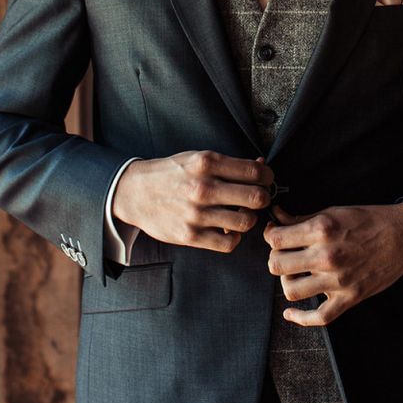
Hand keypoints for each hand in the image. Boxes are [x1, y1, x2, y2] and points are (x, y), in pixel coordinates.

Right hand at [113, 150, 273, 252]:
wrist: (135, 192)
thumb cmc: (173, 174)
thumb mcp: (198, 158)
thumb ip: (230, 163)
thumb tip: (261, 166)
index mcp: (207, 163)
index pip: (255, 172)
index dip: (268, 176)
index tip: (265, 179)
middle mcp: (203, 188)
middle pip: (256, 198)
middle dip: (263, 197)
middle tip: (257, 198)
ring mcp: (196, 214)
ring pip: (246, 222)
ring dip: (249, 218)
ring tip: (241, 213)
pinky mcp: (190, 236)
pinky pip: (229, 243)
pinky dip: (234, 237)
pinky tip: (228, 229)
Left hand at [263, 201, 402, 325]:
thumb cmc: (368, 220)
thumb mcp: (333, 211)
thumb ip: (301, 218)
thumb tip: (276, 216)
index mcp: (321, 229)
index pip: (276, 239)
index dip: (270, 235)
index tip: (274, 233)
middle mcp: (327, 256)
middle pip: (276, 265)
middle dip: (275, 257)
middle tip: (283, 253)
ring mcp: (338, 280)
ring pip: (290, 290)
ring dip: (286, 281)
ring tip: (294, 273)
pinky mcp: (349, 298)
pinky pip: (318, 317)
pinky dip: (300, 318)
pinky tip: (291, 313)